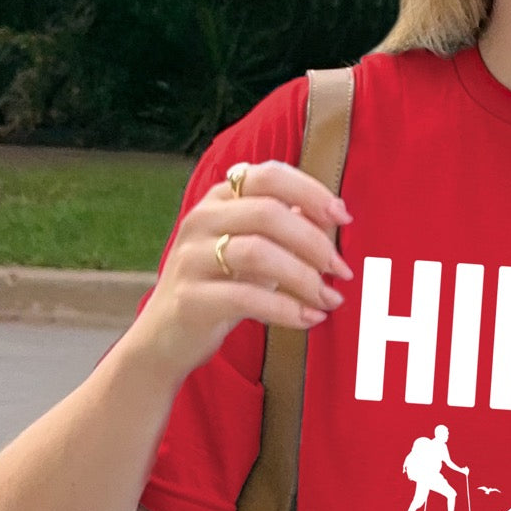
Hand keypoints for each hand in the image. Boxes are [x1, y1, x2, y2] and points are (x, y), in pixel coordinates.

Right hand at [134, 159, 353, 380]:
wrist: (167, 335)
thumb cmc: (223, 284)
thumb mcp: (253, 246)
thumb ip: (286, 225)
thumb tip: (336, 216)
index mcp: (220, 198)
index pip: (269, 174)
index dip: (311, 191)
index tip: (343, 217)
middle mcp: (201, 219)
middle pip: (268, 212)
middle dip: (315, 241)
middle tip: (342, 270)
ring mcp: (191, 258)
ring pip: (258, 253)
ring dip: (305, 277)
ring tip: (330, 299)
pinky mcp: (190, 298)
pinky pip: (247, 297)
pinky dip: (286, 309)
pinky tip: (309, 319)